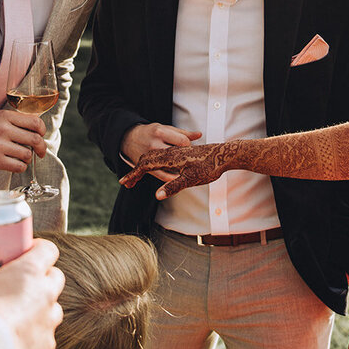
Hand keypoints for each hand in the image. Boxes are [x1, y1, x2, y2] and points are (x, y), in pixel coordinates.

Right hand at [0, 110, 46, 171]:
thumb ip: (12, 120)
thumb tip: (35, 128)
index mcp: (4, 116)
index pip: (35, 122)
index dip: (43, 130)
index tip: (41, 135)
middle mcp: (3, 129)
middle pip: (35, 139)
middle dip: (41, 148)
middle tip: (40, 152)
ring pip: (27, 155)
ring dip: (27, 159)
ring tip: (21, 158)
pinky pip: (18, 166)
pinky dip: (20, 167)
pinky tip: (14, 165)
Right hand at [0, 239, 64, 348]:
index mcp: (31, 272)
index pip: (48, 250)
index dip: (39, 249)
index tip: (28, 252)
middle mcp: (47, 293)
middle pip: (55, 277)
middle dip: (43, 278)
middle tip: (22, 283)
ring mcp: (49, 320)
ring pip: (53, 308)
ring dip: (41, 308)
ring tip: (20, 313)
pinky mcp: (47, 345)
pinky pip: (46, 336)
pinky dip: (36, 335)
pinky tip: (18, 338)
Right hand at [119, 123, 202, 182]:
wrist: (129, 139)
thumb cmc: (152, 133)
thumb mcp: (166, 129)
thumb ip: (183, 133)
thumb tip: (199, 135)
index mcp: (161, 132)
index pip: (183, 141)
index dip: (189, 147)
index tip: (191, 149)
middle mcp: (154, 144)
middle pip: (177, 154)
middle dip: (185, 159)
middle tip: (190, 162)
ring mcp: (149, 156)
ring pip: (169, 167)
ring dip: (178, 171)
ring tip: (185, 172)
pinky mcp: (145, 167)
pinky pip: (161, 175)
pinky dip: (169, 178)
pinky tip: (176, 179)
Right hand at [120, 142, 234, 199]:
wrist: (224, 154)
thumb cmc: (209, 167)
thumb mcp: (190, 179)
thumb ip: (173, 186)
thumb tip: (157, 196)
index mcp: (169, 158)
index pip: (146, 165)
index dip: (134, 174)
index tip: (124, 183)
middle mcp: (170, 153)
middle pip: (146, 160)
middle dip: (135, 171)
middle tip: (126, 183)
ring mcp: (176, 153)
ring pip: (154, 157)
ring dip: (143, 167)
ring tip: (137, 177)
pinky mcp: (182, 154)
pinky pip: (162, 157)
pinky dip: (154, 164)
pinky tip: (157, 169)